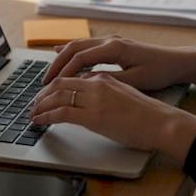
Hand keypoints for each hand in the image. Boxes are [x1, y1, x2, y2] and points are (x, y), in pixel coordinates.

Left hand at [30, 72, 195, 158]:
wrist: (161, 122)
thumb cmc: (148, 112)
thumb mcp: (125, 92)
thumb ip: (107, 89)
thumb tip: (92, 97)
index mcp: (104, 76)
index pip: (71, 74)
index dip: (54, 82)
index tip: (46, 92)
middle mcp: (97, 82)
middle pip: (60, 81)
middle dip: (42, 92)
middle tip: (34, 103)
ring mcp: (95, 98)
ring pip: (57, 95)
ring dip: (41, 103)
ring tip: (33, 112)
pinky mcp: (93, 115)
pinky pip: (61, 113)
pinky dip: (46, 116)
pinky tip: (39, 121)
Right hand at [43, 36, 195, 91]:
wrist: (178, 61)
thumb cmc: (160, 72)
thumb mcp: (137, 80)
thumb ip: (111, 80)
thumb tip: (87, 82)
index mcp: (115, 48)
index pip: (80, 58)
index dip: (64, 71)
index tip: (52, 86)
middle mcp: (110, 40)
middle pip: (75, 48)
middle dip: (57, 64)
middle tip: (44, 81)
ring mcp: (111, 40)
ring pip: (79, 45)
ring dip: (62, 58)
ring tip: (49, 73)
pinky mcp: (114, 45)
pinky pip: (86, 46)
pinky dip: (71, 51)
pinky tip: (60, 54)